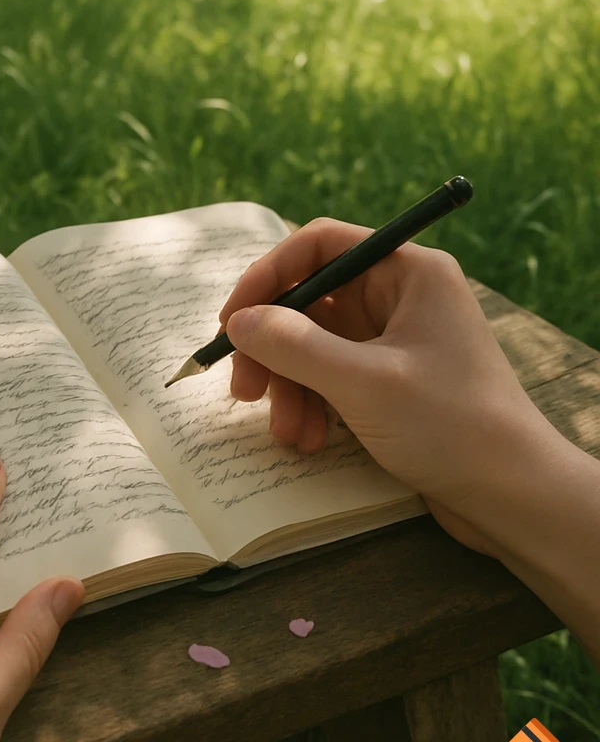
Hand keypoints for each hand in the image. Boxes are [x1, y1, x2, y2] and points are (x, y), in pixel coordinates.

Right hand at [220, 218, 562, 553]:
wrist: (511, 495)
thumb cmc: (451, 425)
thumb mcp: (363, 382)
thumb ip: (294, 345)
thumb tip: (238, 322)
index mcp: (408, 273)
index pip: (320, 245)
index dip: (268, 276)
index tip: (232, 320)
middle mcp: (400, 297)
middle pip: (310, 301)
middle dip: (273, 347)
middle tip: (244, 390)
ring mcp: (394, 340)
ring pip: (314, 345)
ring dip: (289, 386)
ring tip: (285, 431)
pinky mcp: (389, 380)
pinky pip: (330, 376)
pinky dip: (311, 404)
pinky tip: (307, 439)